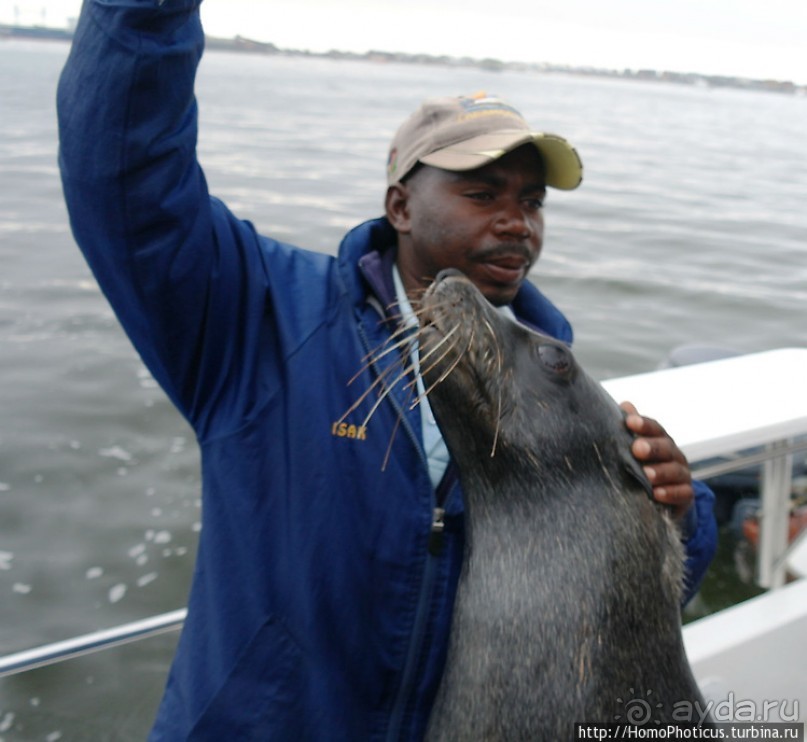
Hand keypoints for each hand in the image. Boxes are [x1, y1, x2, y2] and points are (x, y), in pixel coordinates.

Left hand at [619, 401, 692, 520]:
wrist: (663, 497)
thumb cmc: (645, 465)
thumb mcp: (635, 447)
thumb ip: (631, 428)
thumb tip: (625, 404)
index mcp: (661, 440)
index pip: (655, 429)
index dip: (644, 425)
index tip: (629, 421)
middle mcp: (674, 455)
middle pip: (666, 448)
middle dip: (653, 447)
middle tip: (637, 448)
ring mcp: (682, 475)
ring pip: (675, 471)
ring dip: (661, 472)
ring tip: (646, 475)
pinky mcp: (686, 496)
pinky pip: (683, 493)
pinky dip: (671, 493)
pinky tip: (657, 494)